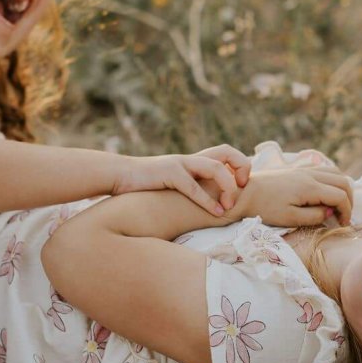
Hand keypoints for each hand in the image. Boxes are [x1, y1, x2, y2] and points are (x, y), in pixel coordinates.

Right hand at [113, 144, 250, 216]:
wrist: (118, 176)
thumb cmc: (145, 186)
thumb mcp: (173, 186)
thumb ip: (191, 189)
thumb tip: (209, 205)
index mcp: (193, 160)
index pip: (226, 152)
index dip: (240, 165)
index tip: (242, 185)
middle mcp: (190, 158)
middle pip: (227, 151)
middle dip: (242, 168)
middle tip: (243, 189)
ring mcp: (180, 164)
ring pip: (215, 168)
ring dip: (228, 188)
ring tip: (229, 206)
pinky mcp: (169, 173)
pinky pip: (194, 186)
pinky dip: (208, 200)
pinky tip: (216, 212)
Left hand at [235, 168, 352, 226]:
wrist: (242, 193)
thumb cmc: (264, 208)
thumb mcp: (290, 218)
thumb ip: (314, 216)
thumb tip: (330, 212)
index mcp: (310, 187)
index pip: (340, 196)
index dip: (347, 211)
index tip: (343, 225)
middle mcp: (310, 174)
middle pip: (342, 181)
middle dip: (349, 199)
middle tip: (344, 216)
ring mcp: (303, 169)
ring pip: (334, 172)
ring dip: (341, 187)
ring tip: (337, 205)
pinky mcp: (296, 168)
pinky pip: (322, 168)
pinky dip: (331, 179)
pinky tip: (325, 192)